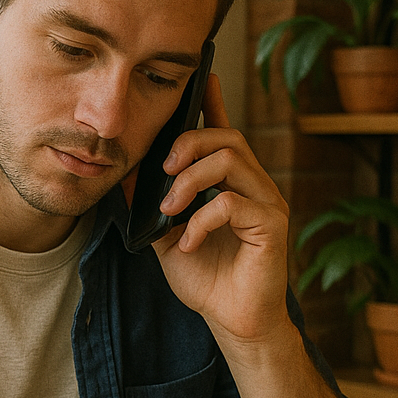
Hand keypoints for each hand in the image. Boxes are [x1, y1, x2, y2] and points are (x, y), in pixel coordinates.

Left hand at [151, 74, 291, 346]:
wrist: (233, 322)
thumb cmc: (206, 280)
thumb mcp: (166, 238)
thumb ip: (151, 207)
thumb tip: (125, 175)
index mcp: (231, 184)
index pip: (224, 134)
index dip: (215, 103)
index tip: (203, 75)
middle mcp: (254, 186)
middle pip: (228, 138)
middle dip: (189, 144)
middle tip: (162, 172)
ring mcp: (267, 204)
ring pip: (233, 161)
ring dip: (191, 180)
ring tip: (170, 209)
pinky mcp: (272, 227)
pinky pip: (233, 204)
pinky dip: (201, 220)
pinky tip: (188, 243)